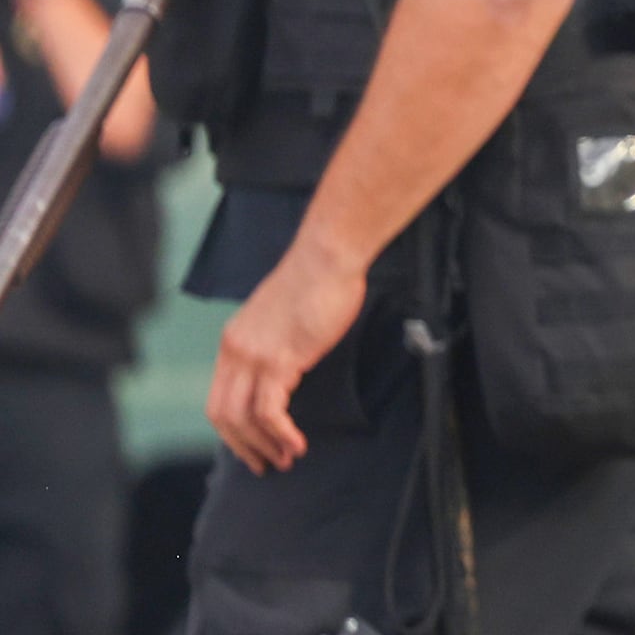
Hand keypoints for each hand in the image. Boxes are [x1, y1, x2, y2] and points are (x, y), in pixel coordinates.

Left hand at [206, 233, 365, 472]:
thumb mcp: (282, 317)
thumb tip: (284, 370)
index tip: (253, 447)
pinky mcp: (279, 360)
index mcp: (233, 342)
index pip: (218, 399)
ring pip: (242, 419)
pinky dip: (281, 434)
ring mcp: (254, 357)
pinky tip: (296, 443)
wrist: (327, 257)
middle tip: (265, 465)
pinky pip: (269, 411)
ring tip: (286, 459)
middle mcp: (235, 352)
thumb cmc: (316, 280)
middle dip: (243, 447)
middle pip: (222, 416)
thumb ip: (274, 343)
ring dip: (263, 446)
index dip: (233, 431)